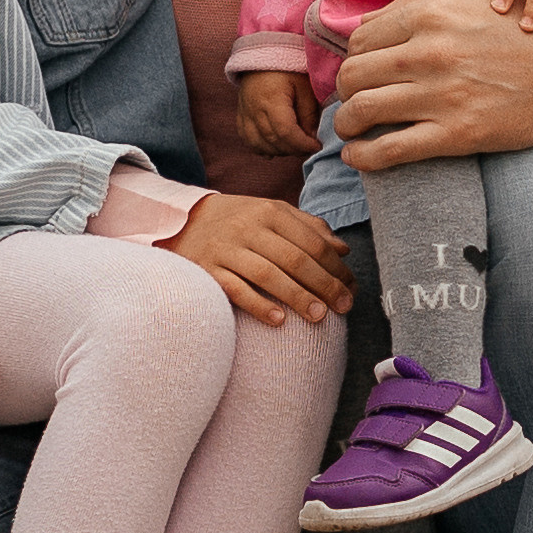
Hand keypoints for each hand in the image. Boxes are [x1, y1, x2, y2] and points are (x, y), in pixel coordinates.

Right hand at [166, 194, 352, 325]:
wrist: (181, 220)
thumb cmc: (237, 220)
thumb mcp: (271, 213)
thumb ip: (307, 228)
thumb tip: (342, 250)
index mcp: (270, 211)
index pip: (311, 241)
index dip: (335, 266)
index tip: (351, 287)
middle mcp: (248, 227)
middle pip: (294, 258)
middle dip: (324, 284)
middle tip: (344, 307)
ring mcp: (226, 249)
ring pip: (267, 274)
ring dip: (296, 296)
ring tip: (319, 316)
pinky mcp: (207, 270)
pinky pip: (235, 289)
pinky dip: (258, 305)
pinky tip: (279, 320)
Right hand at [235, 69, 320, 155]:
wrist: (262, 57)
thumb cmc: (288, 70)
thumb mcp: (305, 86)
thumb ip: (309, 113)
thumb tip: (311, 138)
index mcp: (271, 98)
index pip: (286, 131)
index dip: (303, 144)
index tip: (317, 145)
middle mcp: (254, 109)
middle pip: (272, 141)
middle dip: (294, 149)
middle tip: (309, 146)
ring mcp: (244, 114)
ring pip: (259, 145)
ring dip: (279, 151)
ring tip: (294, 145)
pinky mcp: (241, 117)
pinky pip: (248, 141)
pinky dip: (263, 148)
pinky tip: (276, 147)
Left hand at [332, 0, 532, 165]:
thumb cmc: (525, 28)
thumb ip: (418, 4)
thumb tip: (365, 27)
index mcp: (429, 15)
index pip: (360, 42)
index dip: (352, 62)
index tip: (359, 76)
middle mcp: (429, 51)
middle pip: (352, 76)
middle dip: (344, 94)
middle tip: (351, 104)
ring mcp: (441, 94)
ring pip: (361, 111)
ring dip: (346, 125)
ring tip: (351, 131)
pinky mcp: (456, 134)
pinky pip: (388, 150)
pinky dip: (363, 157)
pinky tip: (359, 158)